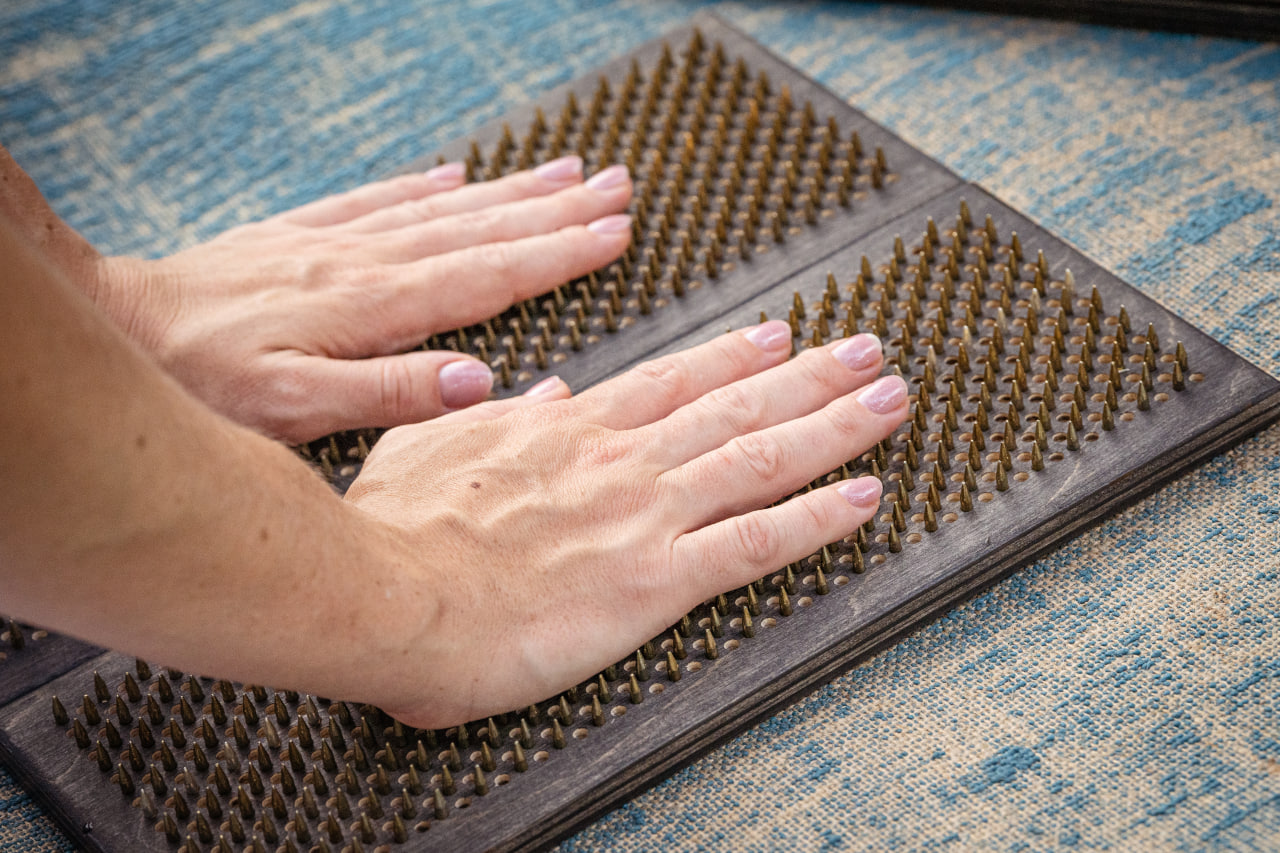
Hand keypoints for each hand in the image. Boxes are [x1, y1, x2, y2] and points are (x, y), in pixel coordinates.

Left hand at [98, 155, 632, 441]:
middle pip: (482, 228)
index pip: (491, 274)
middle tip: (615, 188)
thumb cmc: (202, 381)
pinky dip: (427, 185)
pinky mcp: (302, 235)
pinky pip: (380, 200)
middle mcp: (366, 262)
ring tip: (566, 171)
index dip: (559, 255)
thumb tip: (479, 382)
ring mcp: (335, 242)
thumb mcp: (297, 409)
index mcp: (375, 306)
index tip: (615, 235)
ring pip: (443, 207)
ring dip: (510, 190)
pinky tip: (457, 174)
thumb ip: (391, 394)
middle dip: (556, 209)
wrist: (121, 328)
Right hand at [343, 322, 908, 727]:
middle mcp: (619, 461)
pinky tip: (864, 499)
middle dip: (810, 375)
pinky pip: (753, 542)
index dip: (732, 356)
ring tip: (890, 399)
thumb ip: (491, 420)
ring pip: (760, 457)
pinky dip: (815, 518)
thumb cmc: (390, 533)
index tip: (777, 335)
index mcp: (564, 432)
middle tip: (867, 350)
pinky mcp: (653, 580)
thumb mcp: (429, 449)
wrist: (381, 591)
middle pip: (735, 405)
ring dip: (833, 425)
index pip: (669, 383)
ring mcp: (642, 515)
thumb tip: (544, 393)